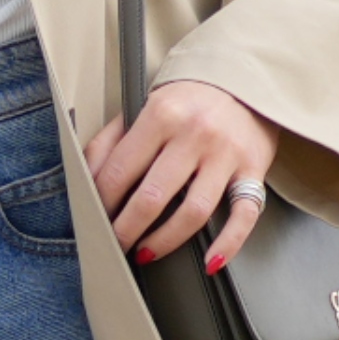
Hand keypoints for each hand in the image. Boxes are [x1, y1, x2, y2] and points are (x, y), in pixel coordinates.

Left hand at [84, 81, 283, 270]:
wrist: (246, 76)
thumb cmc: (189, 98)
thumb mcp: (145, 106)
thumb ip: (112, 139)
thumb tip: (85, 177)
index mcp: (161, 116)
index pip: (119, 171)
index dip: (102, 203)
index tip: (95, 220)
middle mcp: (195, 134)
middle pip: (152, 197)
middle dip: (126, 230)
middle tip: (115, 246)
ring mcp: (226, 154)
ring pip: (194, 212)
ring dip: (165, 241)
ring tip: (146, 253)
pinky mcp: (254, 169)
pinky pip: (244, 215)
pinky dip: (228, 244)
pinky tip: (210, 263)